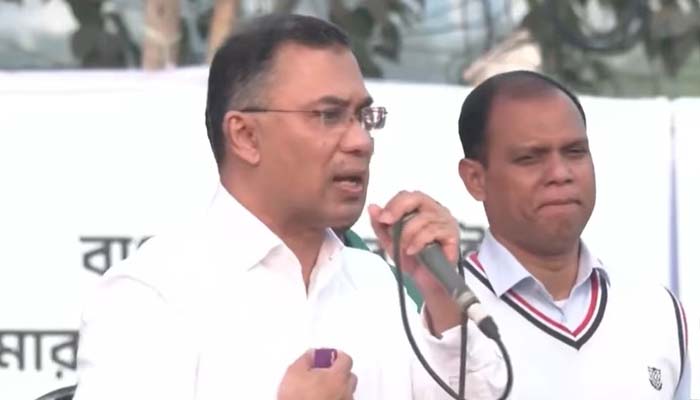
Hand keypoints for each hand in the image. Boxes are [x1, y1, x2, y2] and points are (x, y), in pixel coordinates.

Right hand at [277, 350, 356, 399]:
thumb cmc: (297, 398)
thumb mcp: (294, 372)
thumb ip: (306, 359)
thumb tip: (312, 354)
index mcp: (337, 376)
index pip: (346, 359)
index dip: (337, 356)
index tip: (328, 356)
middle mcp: (346, 391)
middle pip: (350, 376)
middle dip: (339, 371)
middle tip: (324, 372)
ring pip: (347, 391)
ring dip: (339, 387)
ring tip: (322, 388)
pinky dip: (337, 398)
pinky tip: (324, 399)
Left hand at [368, 190, 461, 333]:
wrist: (426, 282)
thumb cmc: (413, 260)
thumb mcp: (390, 242)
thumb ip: (381, 226)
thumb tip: (373, 207)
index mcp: (421, 209)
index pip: (407, 196)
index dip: (393, 204)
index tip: (382, 218)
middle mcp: (435, 210)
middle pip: (417, 198)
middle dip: (399, 209)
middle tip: (388, 222)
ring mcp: (446, 221)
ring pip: (423, 217)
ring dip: (407, 234)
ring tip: (404, 248)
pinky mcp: (452, 235)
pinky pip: (433, 231)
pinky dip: (419, 241)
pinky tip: (413, 250)